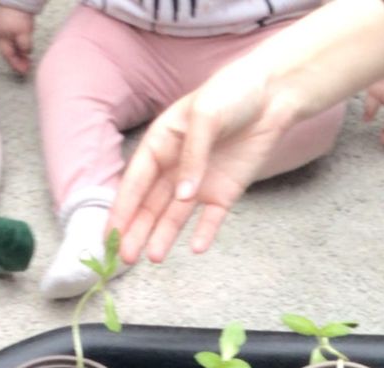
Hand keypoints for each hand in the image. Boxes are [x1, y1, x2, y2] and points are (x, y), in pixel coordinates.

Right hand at [0, 6, 34, 75]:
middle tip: (27, 67)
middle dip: (17, 59)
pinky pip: (10, 36)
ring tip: (26, 58)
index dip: (16, 65)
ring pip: (9, 44)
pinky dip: (16, 43)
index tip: (25, 72)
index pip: (8, 55)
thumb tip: (26, 54)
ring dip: (17, 52)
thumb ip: (24, 46)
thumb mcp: (24, 34)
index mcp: (1, 37)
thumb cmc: (19, 16)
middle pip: (7, 50)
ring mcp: (1, 25)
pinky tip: (23, 45)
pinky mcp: (6, 20)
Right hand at [110, 64, 299, 264]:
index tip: (110, 232)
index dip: (122, 207)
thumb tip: (182, 195)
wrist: (273, 95)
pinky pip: (210, 219)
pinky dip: (203, 233)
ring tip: (152, 258)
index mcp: (161, 143)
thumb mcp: (206, 115)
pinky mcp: (223, 193)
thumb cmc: (233, 92)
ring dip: (163, 236)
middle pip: (150, 204)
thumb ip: (193, 155)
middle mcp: (176, 167)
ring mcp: (199, 182)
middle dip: (136, 230)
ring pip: (175, 216)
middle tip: (124, 257)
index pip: (136, 181)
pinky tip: (195, 249)